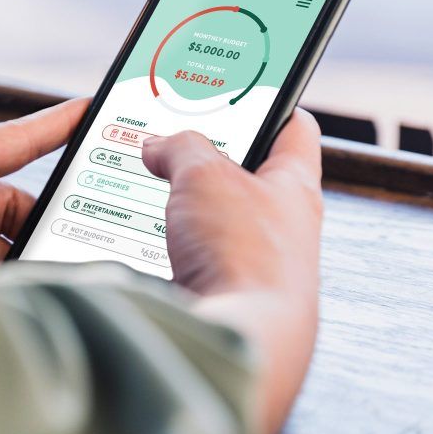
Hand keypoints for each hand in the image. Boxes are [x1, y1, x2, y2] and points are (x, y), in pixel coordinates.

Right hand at [141, 111, 323, 433]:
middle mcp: (282, 230)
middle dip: (203, 161)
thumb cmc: (241, 253)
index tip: (239, 90)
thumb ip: (181, 148)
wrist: (237, 343)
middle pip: (244, 178)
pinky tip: (137, 247)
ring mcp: (252, 269)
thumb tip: (158, 146)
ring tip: (140, 193)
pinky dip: (163, 255)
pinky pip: (190, 266)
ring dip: (178, 212)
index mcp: (295, 187)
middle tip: (167, 142)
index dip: (268, 102)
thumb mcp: (205, 174)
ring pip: (211, 225)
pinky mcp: (223, 303)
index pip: (294, 128)